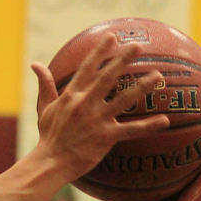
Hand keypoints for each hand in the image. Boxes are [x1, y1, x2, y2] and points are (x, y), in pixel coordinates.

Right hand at [32, 35, 170, 177]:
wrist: (50, 163)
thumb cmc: (48, 137)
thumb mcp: (44, 108)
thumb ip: (45, 85)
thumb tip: (35, 64)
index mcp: (72, 95)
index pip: (87, 68)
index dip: (100, 51)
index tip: (112, 37)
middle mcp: (85, 104)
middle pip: (108, 77)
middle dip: (123, 60)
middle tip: (138, 46)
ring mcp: (97, 120)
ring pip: (124, 100)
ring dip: (142, 87)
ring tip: (158, 75)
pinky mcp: (106, 137)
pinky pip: (131, 130)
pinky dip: (149, 126)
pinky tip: (165, 120)